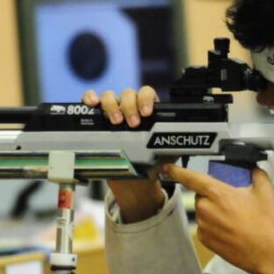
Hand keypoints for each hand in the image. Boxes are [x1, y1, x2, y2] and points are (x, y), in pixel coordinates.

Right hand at [82, 86, 163, 222]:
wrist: (134, 180)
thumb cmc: (152, 163)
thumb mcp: (165, 154)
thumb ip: (173, 146)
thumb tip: (183, 144)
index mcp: (148, 110)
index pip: (146, 93)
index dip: (145, 99)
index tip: (146, 113)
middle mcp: (130, 107)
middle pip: (128, 93)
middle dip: (130, 106)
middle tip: (132, 124)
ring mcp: (113, 111)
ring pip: (109, 96)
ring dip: (111, 105)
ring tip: (115, 122)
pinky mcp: (97, 119)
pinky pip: (91, 101)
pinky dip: (89, 98)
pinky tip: (92, 104)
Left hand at [161, 164, 273, 273]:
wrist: (264, 252)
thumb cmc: (263, 224)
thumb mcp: (265, 192)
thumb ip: (256, 174)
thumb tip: (253, 170)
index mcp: (217, 193)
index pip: (191, 177)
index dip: (177, 171)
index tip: (168, 168)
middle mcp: (205, 208)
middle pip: (202, 195)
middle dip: (214, 196)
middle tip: (233, 203)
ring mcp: (203, 225)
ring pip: (204, 211)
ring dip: (214, 212)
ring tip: (234, 219)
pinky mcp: (204, 239)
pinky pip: (205, 226)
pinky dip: (214, 226)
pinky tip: (230, 230)